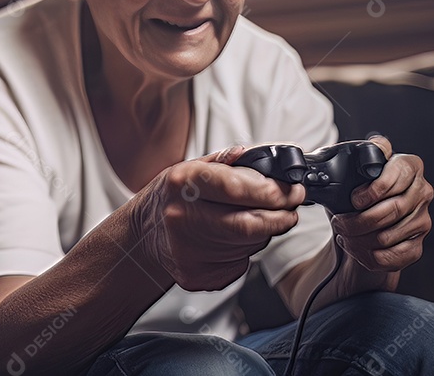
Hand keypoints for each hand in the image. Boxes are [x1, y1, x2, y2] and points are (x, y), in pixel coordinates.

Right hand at [132, 146, 305, 290]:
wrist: (140, 235)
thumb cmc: (170, 198)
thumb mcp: (190, 168)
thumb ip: (227, 162)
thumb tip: (263, 156)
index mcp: (182, 183)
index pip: (241, 190)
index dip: (275, 193)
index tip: (293, 192)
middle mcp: (182, 217)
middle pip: (251, 225)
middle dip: (280, 217)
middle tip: (289, 209)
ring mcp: (188, 250)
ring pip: (250, 246)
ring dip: (261, 234)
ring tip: (243, 221)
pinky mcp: (196, 275)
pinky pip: (239, 265)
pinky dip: (243, 253)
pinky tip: (225, 241)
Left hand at [330, 136, 432, 270]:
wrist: (361, 221)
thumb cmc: (354, 194)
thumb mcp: (347, 173)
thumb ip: (345, 160)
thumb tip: (316, 167)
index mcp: (409, 166)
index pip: (400, 172)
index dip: (375, 188)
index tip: (354, 199)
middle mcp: (422, 192)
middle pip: (394, 209)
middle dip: (358, 220)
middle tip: (339, 223)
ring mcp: (422, 220)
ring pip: (388, 236)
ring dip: (358, 239)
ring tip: (344, 234)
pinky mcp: (416, 246)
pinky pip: (391, 256)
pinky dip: (366, 255)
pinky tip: (355, 247)